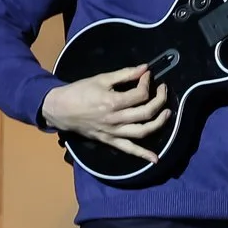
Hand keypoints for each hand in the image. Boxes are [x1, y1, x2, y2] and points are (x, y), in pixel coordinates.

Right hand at [40, 65, 171, 162]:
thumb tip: (145, 68)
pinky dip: (143, 155)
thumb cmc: (79, 91)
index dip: (147, 83)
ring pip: (142, 131)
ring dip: (159, 123)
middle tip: (163, 90)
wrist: (60, 109)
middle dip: (159, 100)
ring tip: (167, 113)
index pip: (140, 94)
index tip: (147, 75)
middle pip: (146, 112)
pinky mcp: (110, 140)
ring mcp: (113, 132)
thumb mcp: (101, 78)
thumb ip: (124, 74)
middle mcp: (115, 119)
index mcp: (113, 102)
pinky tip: (155, 159)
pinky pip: (129, 149)